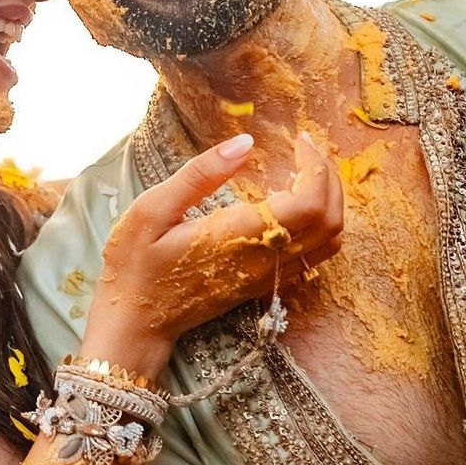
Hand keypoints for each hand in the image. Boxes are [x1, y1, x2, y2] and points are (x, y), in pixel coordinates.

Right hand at [84, 132, 342, 377]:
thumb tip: (246, 142)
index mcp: (238, 235)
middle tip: (305, 151)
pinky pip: (313, 256)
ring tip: (302, 174)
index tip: (300, 141)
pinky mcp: (264, 285)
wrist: (135, 323)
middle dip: (328, 178)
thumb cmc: (135, 266)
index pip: (309, 203)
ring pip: (329, 240)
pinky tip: (290, 205)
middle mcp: (263, 259)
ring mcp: (267, 276)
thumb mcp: (153, 209)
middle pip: (330, 219)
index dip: (315, 167)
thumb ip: (200, 174)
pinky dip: (319, 225)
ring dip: (329, 202)